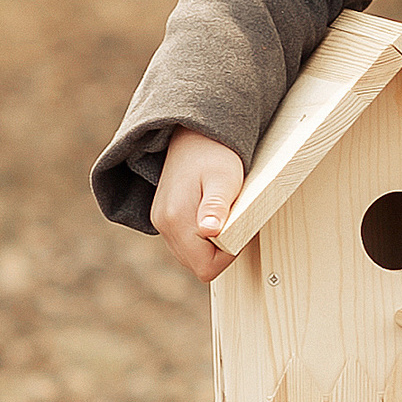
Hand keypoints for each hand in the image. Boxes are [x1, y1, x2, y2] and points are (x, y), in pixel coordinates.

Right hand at [151, 128, 245, 282]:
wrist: (193, 134)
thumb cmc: (214, 153)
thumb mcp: (224, 178)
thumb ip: (217, 206)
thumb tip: (210, 231)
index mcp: (176, 218)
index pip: (204, 267)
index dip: (227, 257)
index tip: (240, 232)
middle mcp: (163, 224)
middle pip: (196, 264)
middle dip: (219, 252)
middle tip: (235, 221)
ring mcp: (161, 222)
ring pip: (190, 255)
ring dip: (210, 245)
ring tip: (225, 216)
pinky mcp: (164, 217)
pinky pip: (185, 242)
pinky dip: (201, 238)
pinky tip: (213, 215)